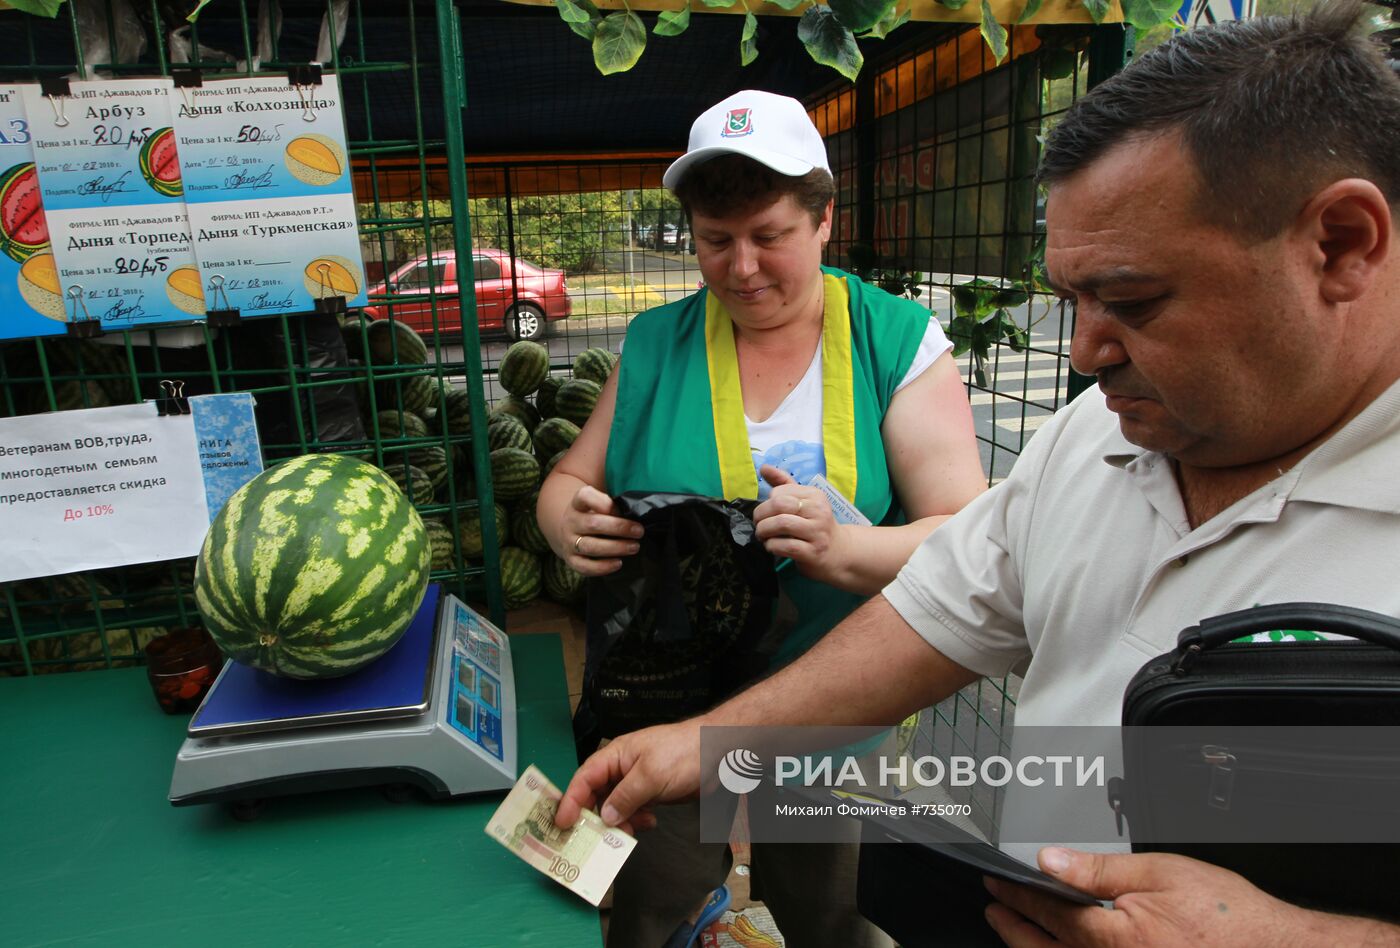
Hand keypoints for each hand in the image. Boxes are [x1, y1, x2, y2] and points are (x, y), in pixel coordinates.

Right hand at [554, 719, 703, 834]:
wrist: (718, 751)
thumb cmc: (684, 752)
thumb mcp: (651, 774)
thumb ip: (625, 796)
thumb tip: (604, 817)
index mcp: (616, 756)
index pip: (584, 778)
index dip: (571, 799)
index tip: (564, 823)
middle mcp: (622, 769)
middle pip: (596, 795)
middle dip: (594, 817)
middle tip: (593, 839)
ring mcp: (637, 781)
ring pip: (615, 807)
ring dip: (619, 822)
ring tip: (628, 833)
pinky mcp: (651, 793)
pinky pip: (634, 810)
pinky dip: (637, 821)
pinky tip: (648, 824)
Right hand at [563, 484, 642, 576]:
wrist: (569, 532)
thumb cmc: (592, 516)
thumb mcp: (597, 504)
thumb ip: (611, 505)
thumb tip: (632, 515)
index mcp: (578, 504)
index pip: (585, 496)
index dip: (603, 502)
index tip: (621, 509)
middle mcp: (571, 522)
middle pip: (593, 524)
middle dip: (619, 528)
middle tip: (639, 532)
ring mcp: (569, 542)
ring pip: (591, 547)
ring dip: (616, 548)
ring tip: (634, 547)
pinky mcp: (571, 560)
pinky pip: (585, 567)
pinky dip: (603, 567)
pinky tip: (619, 563)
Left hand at [754, 465, 843, 581]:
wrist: (839, 552)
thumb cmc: (815, 524)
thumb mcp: (804, 501)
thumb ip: (784, 484)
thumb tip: (763, 467)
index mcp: (815, 495)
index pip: (780, 492)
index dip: (766, 503)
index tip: (766, 513)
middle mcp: (819, 511)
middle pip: (779, 505)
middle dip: (760, 516)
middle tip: (758, 525)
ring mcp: (817, 533)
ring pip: (781, 524)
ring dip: (764, 531)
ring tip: (763, 536)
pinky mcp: (813, 553)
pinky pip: (785, 546)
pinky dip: (772, 546)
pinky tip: (772, 546)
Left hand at [983, 847, 1319, 946]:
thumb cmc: (1229, 919)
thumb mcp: (1161, 874)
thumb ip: (1099, 871)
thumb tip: (1051, 861)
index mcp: (1117, 940)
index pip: (1050, 915)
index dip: (1018, 897)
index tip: (997, 885)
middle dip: (1015, 929)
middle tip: (995, 910)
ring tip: (1015, 933)